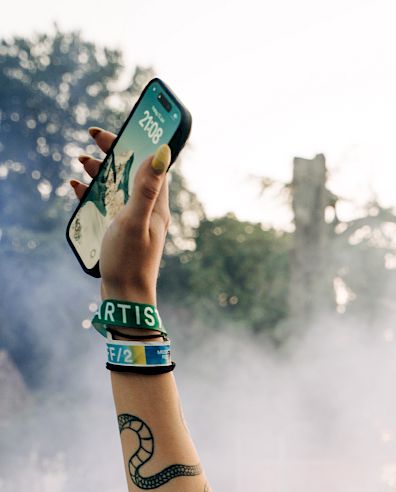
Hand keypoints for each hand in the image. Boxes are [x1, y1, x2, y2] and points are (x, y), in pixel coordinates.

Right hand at [70, 126, 170, 300]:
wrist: (126, 298)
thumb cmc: (130, 262)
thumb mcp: (134, 221)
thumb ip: (146, 188)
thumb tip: (163, 152)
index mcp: (156, 206)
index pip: (149, 164)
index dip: (132, 144)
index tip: (110, 133)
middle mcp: (148, 211)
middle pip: (131, 172)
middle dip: (112, 155)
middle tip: (90, 142)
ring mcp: (135, 222)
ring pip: (118, 187)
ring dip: (100, 173)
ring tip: (81, 163)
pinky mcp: (122, 233)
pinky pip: (108, 205)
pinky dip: (93, 194)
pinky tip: (78, 190)